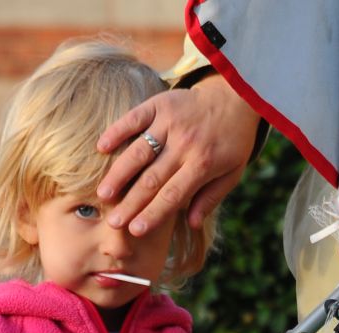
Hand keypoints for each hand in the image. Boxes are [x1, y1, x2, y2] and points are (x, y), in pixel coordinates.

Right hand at [96, 74, 260, 235]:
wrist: (236, 95)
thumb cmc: (233, 140)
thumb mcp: (233, 172)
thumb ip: (212, 197)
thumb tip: (193, 224)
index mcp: (203, 164)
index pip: (172, 195)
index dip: (153, 214)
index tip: (135, 231)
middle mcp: (185, 144)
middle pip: (152, 179)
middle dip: (131, 203)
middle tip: (113, 222)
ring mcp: (171, 122)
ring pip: (139, 152)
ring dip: (119, 174)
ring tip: (103, 194)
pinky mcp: (160, 103)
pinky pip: (135, 118)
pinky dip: (117, 131)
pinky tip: (101, 147)